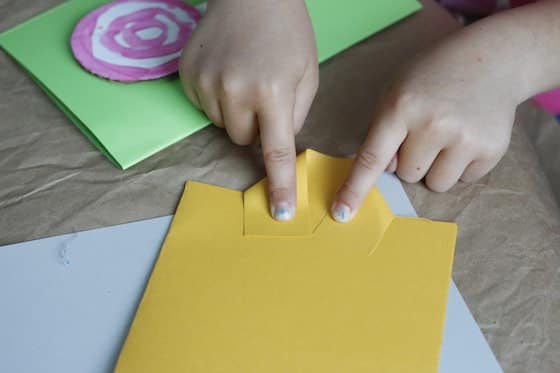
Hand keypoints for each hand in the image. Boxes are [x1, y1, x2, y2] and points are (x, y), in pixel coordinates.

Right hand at [180, 0, 318, 220]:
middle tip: (263, 95)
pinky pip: (203, 105)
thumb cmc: (287, 32)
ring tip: (243, 75)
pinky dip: (216, 96)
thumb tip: (278, 145)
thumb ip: (295, 115)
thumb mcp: (307, 73)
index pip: (275, 152)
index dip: (279, 185)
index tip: (280, 213)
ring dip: (234, 111)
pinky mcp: (186, 74)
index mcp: (272, 92)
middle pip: (242, 140)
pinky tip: (226, 69)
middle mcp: (235, 91)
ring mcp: (206, 82)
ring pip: (221, 124)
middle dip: (254, 127)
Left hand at [331, 25, 519, 221]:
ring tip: (448, 134)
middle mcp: (433, 124)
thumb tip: (386, 171)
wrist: (491, 59)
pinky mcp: (491, 149)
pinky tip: (468, 135)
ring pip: (435, 184)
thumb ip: (382, 131)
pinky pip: (464, 181)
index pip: (371, 158)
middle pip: (406, 175)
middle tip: (428, 128)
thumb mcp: (396, 91)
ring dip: (436, 167)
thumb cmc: (432, 76)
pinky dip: (462, 165)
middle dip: (412, 158)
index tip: (342, 214)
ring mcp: (465, 138)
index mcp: (401, 108)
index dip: (355, 189)